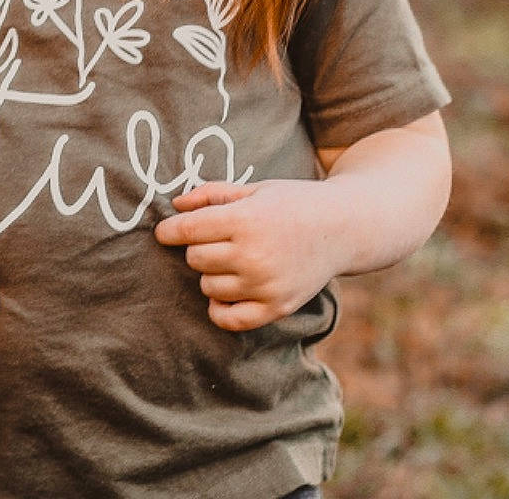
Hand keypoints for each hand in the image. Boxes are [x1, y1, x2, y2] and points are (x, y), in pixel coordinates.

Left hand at [152, 181, 347, 332]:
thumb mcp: (255, 189)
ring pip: (208, 287)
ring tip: (234, 260)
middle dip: (199, 247)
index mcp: (247, 219)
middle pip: (196, 259)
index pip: (188, 230)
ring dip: (213, 274)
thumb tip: (176, 204)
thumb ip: (213, 194)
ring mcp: (265, 285)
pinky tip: (228, 290)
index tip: (164, 232)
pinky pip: (229, 319)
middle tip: (220, 239)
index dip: (169, 231)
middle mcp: (254, 255)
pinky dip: (220, 308)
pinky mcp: (276, 307)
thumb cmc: (295, 203)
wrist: (344, 228)